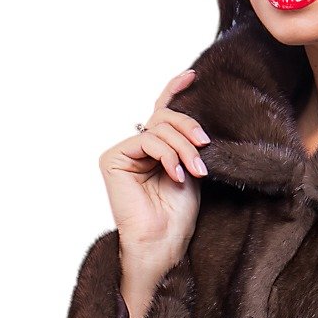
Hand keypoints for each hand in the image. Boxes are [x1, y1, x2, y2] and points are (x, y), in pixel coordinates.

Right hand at [98, 67, 210, 269]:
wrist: (163, 241)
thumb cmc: (177, 214)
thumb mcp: (190, 168)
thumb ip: (186, 142)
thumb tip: (193, 117)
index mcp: (154, 149)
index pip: (162, 113)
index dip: (174, 90)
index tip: (193, 76)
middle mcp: (136, 147)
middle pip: (164, 117)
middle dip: (189, 129)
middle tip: (204, 147)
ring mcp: (123, 152)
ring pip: (159, 128)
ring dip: (183, 148)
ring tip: (195, 171)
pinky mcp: (113, 158)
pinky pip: (148, 140)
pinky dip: (167, 155)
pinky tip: (176, 175)